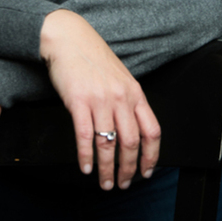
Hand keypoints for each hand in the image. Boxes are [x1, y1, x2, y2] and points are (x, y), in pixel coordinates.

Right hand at [40, 10, 160, 190]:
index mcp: (134, 92)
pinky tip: (86, 166)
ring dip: (107, 169)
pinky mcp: (78, 102)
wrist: (69, 38)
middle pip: (131, 143)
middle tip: (124, 182)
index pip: (152, 131)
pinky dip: (86, 157)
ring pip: (108, 145)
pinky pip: (85, 137)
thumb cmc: (91, 56)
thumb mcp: (119, 76)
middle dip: (129, 169)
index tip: (147, 171)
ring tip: (104, 182)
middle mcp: (120, 98)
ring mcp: (100, 100)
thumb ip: (127, 100)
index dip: (151, 156)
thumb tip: (131, 129)